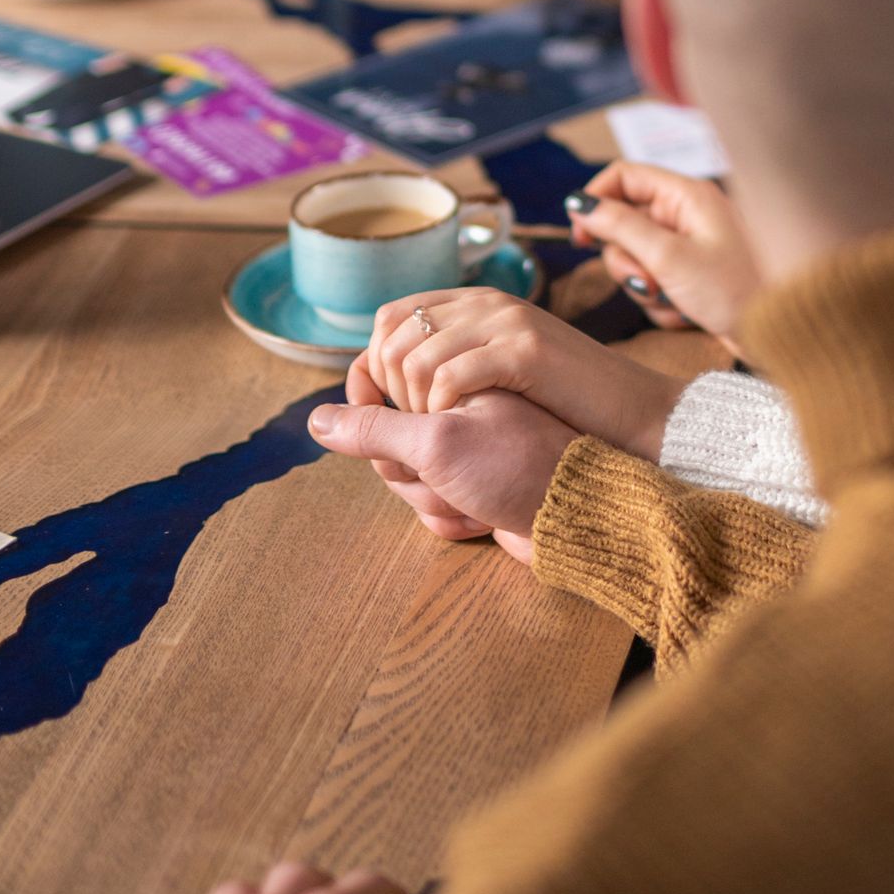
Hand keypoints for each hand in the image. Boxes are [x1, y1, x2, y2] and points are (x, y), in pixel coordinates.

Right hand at [309, 355, 570, 559]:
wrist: (577, 519)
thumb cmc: (515, 468)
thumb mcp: (437, 442)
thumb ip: (373, 428)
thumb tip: (315, 420)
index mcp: (452, 374)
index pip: (380, 382)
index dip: (375, 415)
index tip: (399, 433)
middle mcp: (458, 405)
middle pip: (388, 439)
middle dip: (410, 471)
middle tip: (443, 476)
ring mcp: (468, 447)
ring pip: (408, 478)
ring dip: (433, 500)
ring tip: (472, 501)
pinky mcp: (478, 485)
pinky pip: (435, 506)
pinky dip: (452, 520)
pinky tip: (482, 520)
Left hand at [361, 287, 682, 456]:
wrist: (633, 410)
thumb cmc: (566, 403)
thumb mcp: (505, 368)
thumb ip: (458, 359)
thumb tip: (398, 377)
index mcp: (477, 302)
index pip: (392, 317)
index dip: (377, 363)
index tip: (391, 407)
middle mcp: (487, 302)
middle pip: (394, 334)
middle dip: (389, 388)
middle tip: (413, 424)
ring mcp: (507, 322)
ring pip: (416, 358)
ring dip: (415, 404)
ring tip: (437, 430)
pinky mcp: (525, 350)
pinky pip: (452, 375)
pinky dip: (442, 408)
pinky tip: (459, 426)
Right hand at [565, 167, 761, 342]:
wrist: (781, 334)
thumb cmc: (735, 291)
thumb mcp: (669, 258)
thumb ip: (620, 227)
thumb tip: (579, 204)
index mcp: (687, 195)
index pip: (624, 176)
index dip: (595, 201)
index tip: (581, 238)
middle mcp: (688, 213)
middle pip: (625, 224)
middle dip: (629, 261)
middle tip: (650, 280)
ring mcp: (691, 245)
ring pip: (637, 259)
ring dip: (647, 288)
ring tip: (675, 301)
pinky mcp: (693, 275)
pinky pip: (656, 283)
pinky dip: (664, 303)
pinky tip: (688, 315)